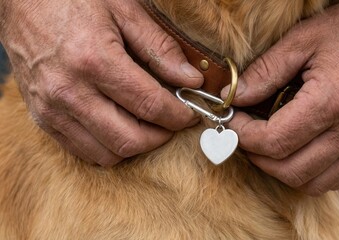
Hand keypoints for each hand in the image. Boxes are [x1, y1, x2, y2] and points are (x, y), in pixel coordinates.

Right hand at [0, 0, 202, 165]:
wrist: (22, 2)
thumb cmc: (73, 0)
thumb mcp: (124, 11)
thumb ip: (160, 48)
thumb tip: (190, 80)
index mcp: (94, 60)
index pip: (150, 105)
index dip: (178, 115)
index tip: (189, 114)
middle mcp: (70, 91)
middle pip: (129, 139)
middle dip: (161, 136)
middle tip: (171, 121)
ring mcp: (52, 109)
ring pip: (106, 153)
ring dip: (135, 145)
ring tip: (147, 125)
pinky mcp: (42, 118)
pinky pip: (82, 150)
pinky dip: (108, 147)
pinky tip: (119, 127)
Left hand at [223, 0, 338, 194]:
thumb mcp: (302, 40)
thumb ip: (264, 72)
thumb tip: (234, 97)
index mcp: (333, 100)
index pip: (275, 141)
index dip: (244, 136)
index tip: (233, 121)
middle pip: (291, 170)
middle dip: (257, 157)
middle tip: (244, 135)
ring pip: (313, 183)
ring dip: (281, 170)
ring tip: (267, 145)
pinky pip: (335, 178)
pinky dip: (308, 173)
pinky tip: (296, 149)